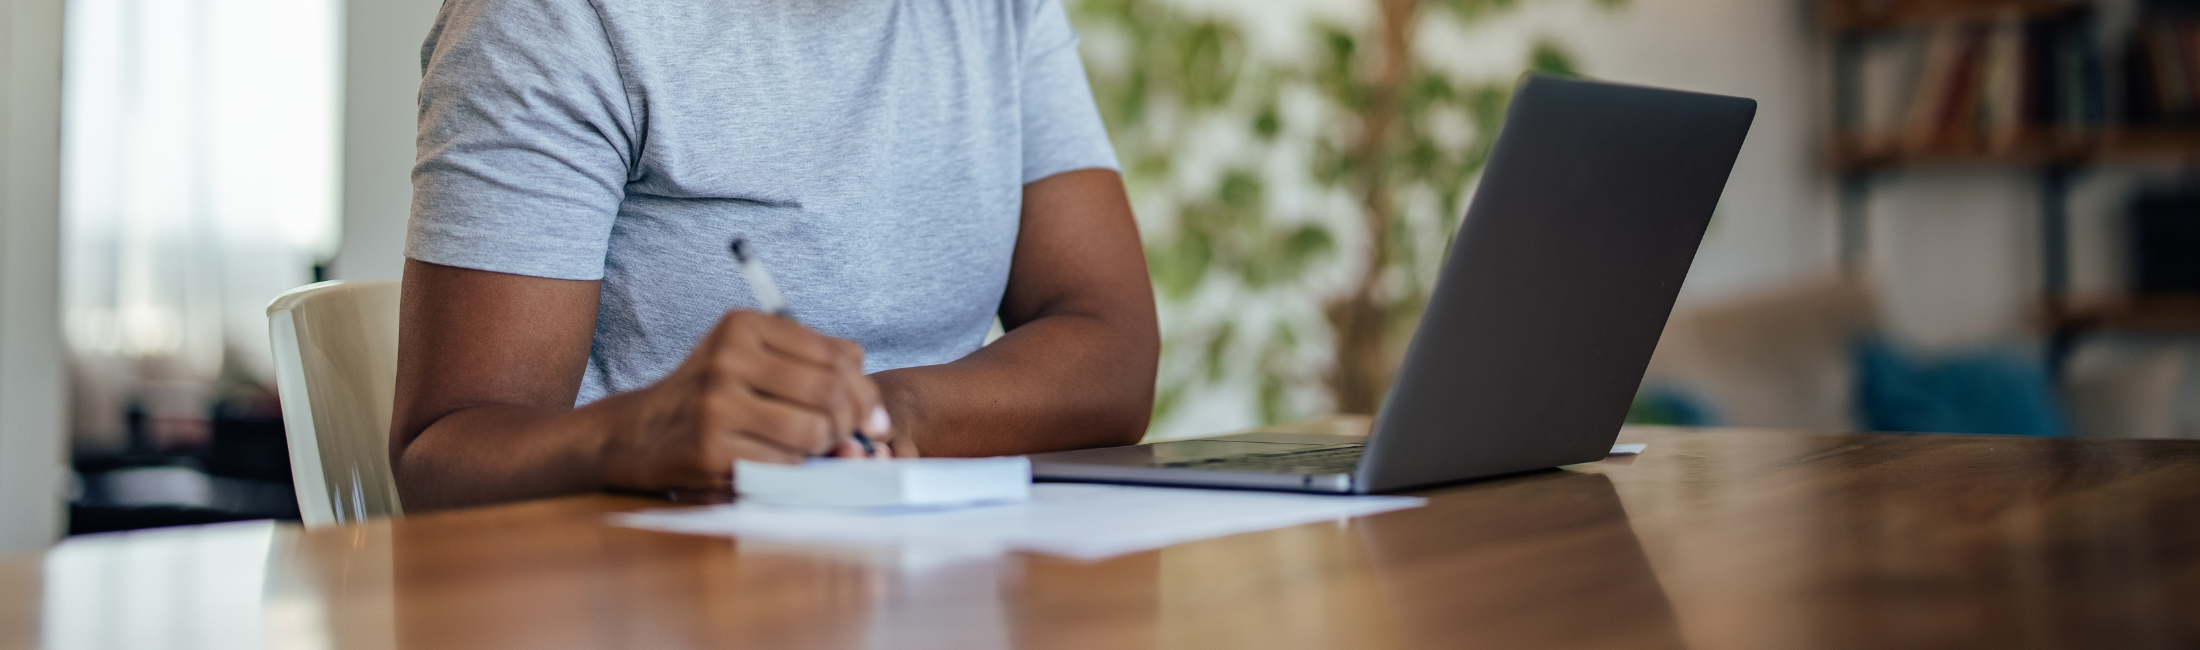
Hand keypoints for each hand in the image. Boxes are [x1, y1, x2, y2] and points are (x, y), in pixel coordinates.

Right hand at [601, 310, 892, 492]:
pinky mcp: (711, 448)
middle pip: (830, 392)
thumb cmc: (712, 397)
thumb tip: (874, 414)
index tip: (870, 416)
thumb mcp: (754, 362)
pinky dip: (792, 469)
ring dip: (822, 449)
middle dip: (849, 423)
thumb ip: (815, 370)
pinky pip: (784, 465)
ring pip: (813, 432)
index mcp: (745, 326)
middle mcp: (729, 357)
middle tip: (845, 438)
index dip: (866, 392)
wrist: (638, 433)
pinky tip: (774, 461)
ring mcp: (717, 403)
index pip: (837, 356)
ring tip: (808, 448)